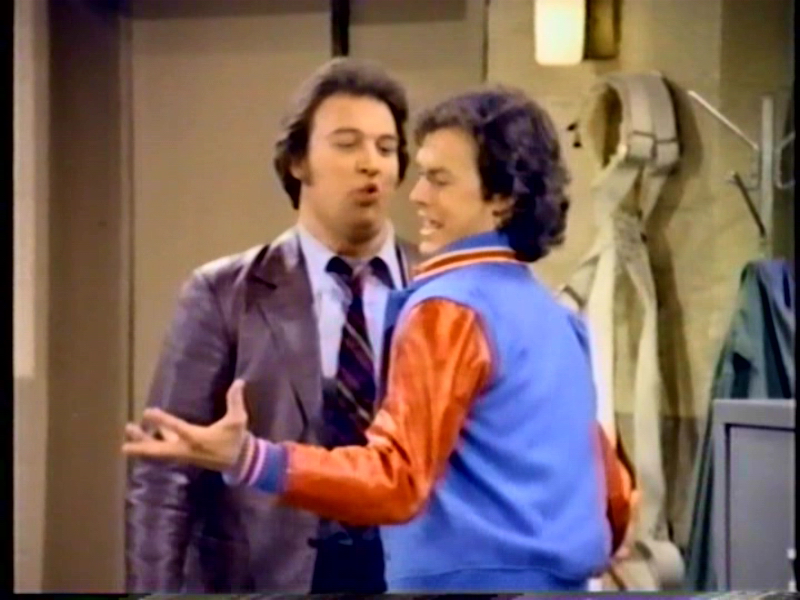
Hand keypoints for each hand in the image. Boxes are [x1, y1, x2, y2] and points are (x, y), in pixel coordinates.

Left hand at [122, 379, 249, 471]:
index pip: (177, 428)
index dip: (162, 421)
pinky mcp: (184, 454)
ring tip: (128, 434)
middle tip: (124, 441)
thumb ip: (236, 401)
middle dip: (142, 445)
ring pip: (159, 451)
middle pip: (160, 450)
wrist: (239, 462)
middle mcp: (186, 449)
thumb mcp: (238, 420)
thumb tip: (239, 382)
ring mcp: (183, 453)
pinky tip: (146, 435)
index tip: (147, 412)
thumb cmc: (236, 440)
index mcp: (198, 439)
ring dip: (143, 444)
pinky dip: (154, 443)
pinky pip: (164, 450)